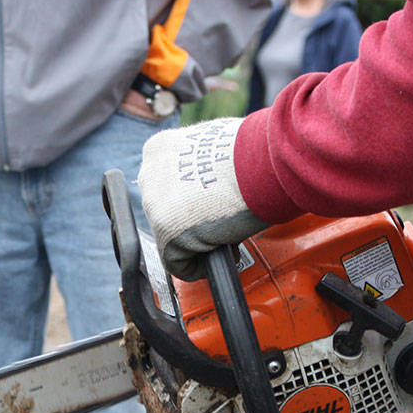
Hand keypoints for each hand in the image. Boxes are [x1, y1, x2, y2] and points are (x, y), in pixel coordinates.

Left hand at [137, 118, 268, 279]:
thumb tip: (212, 182)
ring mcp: (155, 205)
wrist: (262, 162)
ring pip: (169, 237)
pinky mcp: (167, 233)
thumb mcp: (216, 146)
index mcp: (161, 150)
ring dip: (195, 243)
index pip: (166, 185)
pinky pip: (178, 263)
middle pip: (164, 212)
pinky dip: (198, 266)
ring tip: (223, 240)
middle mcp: (150, 175)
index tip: (210, 206)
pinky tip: (220, 254)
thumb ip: (203, 164)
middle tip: (218, 224)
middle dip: (190, 222)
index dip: (190, 200)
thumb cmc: (253, 152)